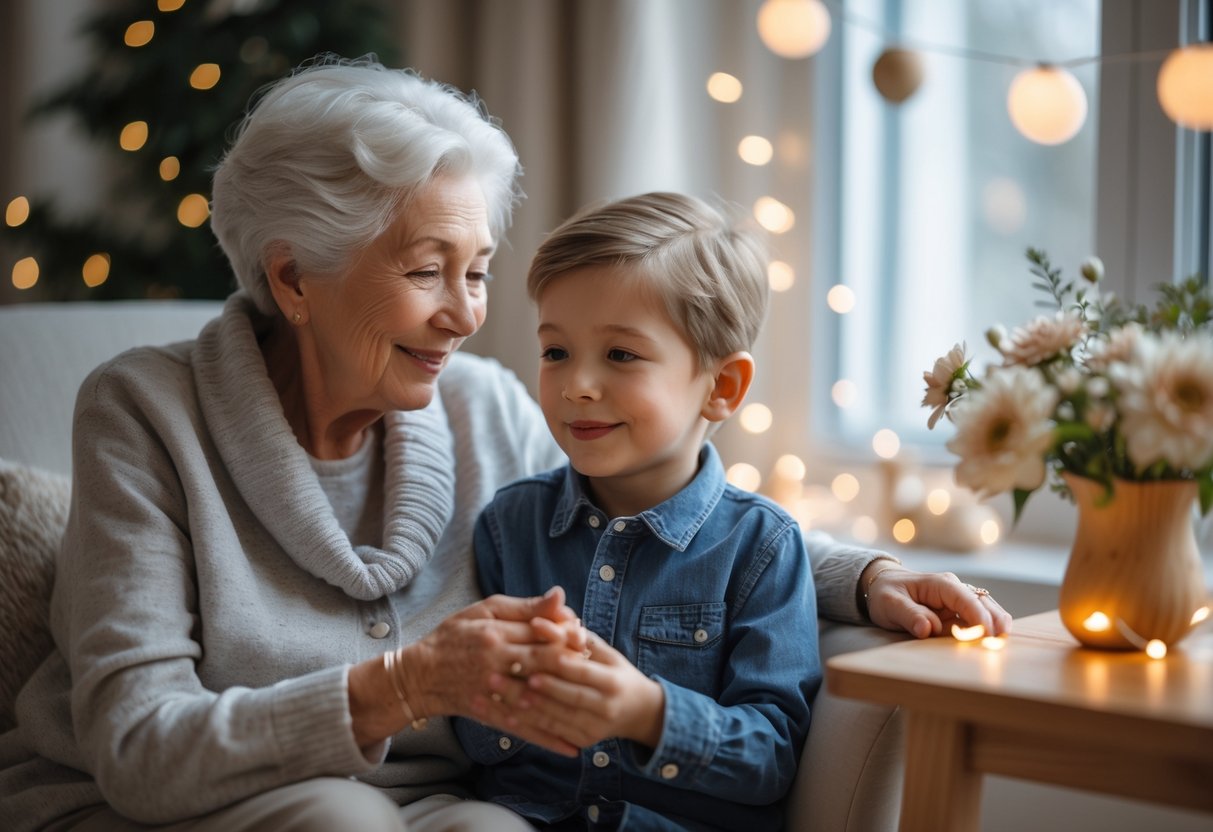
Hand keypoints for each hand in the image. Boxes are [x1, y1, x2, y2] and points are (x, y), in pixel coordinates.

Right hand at [348, 587, 582, 753]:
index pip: (545, 633)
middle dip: (574, 666)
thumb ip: (525, 606)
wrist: (419, 675)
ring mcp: (494, 692)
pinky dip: (550, 739)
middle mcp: (496, 663)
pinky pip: (526, 729)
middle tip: (593, 668)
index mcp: (497, 633)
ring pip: (540, 701)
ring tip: (594, 707)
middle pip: (547, 664)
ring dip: (569, 706)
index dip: (569, 635)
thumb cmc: (454, 635)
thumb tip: (561, 596)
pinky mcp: (491, 715)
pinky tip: (572, 747)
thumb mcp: (485, 610)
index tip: (583, 637)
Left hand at [490, 632, 664, 750]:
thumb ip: (575, 636)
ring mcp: (595, 727)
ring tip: (497, 693)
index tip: (526, 652)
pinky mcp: (584, 740)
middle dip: (532, 686)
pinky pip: (554, 733)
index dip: (553, 663)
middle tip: (497, 675)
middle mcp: (606, 706)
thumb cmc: (615, 672)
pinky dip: (530, 724)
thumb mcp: (603, 651)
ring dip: (524, 706)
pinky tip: (508, 714)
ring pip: (556, 717)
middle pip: (565, 696)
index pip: (579, 671)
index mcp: (612, 680)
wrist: (639, 712)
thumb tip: (545, 619)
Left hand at [863, 563, 1011, 638]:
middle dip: (995, 622)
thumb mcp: (890, 604)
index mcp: (941, 584)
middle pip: (984, 603)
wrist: (881, 586)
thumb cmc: (886, 593)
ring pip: (986, 611)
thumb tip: (927, 628)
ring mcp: (959, 601)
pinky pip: (978, 620)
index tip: (986, 635)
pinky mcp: (958, 613)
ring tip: (1002, 644)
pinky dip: (988, 630)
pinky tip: (995, 643)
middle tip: (1000, 643)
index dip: (979, 617)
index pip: (966, 599)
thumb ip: (909, 615)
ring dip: (996, 626)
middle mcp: (955, 590)